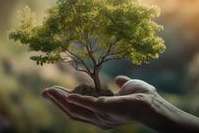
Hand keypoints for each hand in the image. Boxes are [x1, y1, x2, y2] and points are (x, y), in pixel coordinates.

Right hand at [42, 75, 159, 129]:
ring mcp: (101, 116)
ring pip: (74, 110)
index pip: (78, 110)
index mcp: (101, 113)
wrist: (154, 105)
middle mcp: (99, 118)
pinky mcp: (105, 109)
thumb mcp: (127, 88)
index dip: (65, 101)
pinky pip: (86, 104)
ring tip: (49, 91)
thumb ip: (120, 85)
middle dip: (57, 102)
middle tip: (44, 92)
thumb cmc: (143, 98)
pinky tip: (65, 94)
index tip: (54, 92)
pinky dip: (75, 100)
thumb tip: (117, 79)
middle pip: (72, 112)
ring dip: (60, 100)